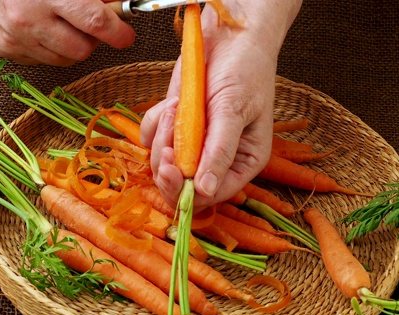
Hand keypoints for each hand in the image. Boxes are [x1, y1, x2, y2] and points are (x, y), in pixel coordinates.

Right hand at [0, 0, 135, 65]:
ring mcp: (15, 38)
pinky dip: (49, 47)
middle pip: (81, 50)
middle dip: (93, 39)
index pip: (94, 22)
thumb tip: (118, 5)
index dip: (117, 32)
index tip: (125, 36)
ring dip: (71, 45)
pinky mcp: (4, 48)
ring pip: (63, 60)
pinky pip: (42, 60)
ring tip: (63, 22)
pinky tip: (42, 27)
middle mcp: (28, 19)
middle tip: (90, 23)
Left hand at [140, 0, 301, 208]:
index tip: (172, 170)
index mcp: (242, 162)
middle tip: (165, 146)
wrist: (229, 34)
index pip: (211, 195)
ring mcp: (193, 143)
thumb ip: (219, 152)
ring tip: (175, 108)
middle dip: (168, 168)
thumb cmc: (245, 69)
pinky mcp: (175, 126)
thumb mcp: (234, 111)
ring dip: (162, 138)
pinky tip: (172, 102)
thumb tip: (205, 190)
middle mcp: (216, 158)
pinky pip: (153, 138)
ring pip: (163, 164)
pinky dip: (155, 122)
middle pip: (181, 187)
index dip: (187, 191)